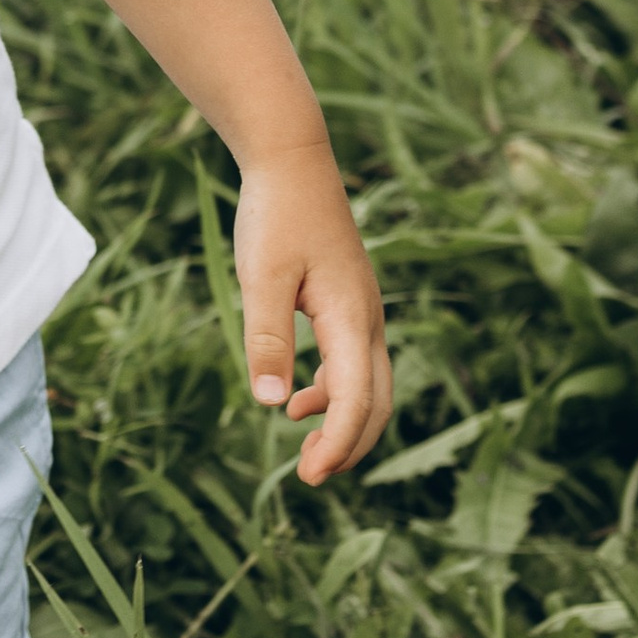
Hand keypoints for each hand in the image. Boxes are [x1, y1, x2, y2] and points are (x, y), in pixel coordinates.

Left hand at [233, 143, 392, 485]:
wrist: (292, 159)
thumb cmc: (276, 214)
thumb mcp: (262, 276)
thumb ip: (268, 338)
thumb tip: (272, 405)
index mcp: (351, 316)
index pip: (357, 398)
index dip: (339, 443)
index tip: (312, 475)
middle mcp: (367, 318)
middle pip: (376, 401)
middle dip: (349, 445)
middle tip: (309, 477)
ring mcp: (361, 310)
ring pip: (369, 384)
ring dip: (343, 422)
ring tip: (304, 451)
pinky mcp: (347, 302)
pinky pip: (353, 363)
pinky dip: (334, 392)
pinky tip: (298, 399)